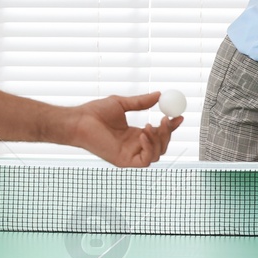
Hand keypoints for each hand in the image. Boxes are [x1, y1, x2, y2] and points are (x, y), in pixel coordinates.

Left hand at [65, 93, 180, 167]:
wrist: (79, 120)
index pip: (158, 134)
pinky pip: (145, 161)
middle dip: (167, 133)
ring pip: (157, 154)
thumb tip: (159, 94)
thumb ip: (141, 102)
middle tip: (166, 119)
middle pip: (161, 146)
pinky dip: (149, 148)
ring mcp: (129, 155)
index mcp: (133, 135)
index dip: (170, 127)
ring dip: (159, 140)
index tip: (178, 115)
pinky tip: (143, 134)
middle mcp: (133, 147)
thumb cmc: (94, 113)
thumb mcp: (122, 104)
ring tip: (150, 124)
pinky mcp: (124, 162)